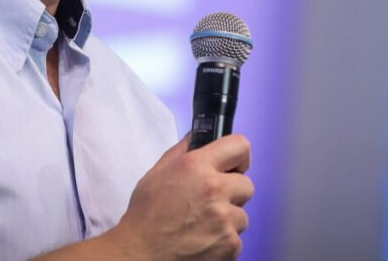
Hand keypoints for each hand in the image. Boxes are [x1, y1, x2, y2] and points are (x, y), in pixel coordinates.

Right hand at [109, 133, 253, 259]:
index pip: (240, 146)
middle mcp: (214, 189)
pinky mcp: (230, 244)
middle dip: (232, 192)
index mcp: (196, 166)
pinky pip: (237, 238)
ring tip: (202, 225)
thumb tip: (197, 137)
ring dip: (228, 220)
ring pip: (242, 215)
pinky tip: (204, 240)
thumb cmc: (145, 216)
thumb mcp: (157, 173)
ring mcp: (224, 218)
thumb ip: (182, 151)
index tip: (235, 165)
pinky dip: (224, 242)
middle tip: (211, 202)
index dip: (239, 156)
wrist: (141, 254)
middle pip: (246, 184)